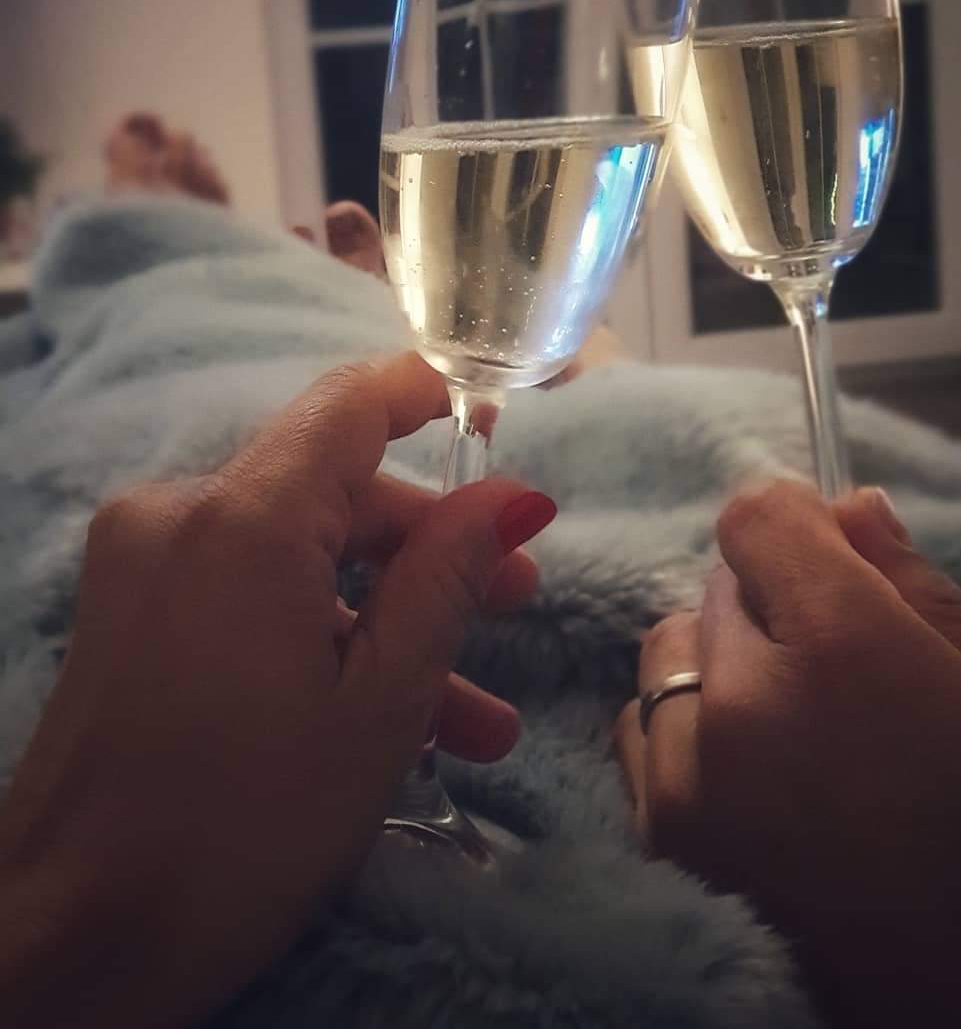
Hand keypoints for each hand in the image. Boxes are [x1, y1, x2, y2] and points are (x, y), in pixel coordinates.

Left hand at [0, 355, 555, 1028]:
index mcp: (245, 518)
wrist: (65, 941)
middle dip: (429, 546)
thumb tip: (512, 496)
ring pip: (295, 558)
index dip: (427, 396)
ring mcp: (144, 565)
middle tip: (517, 600)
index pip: (349, 405)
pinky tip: (389, 723)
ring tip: (477, 718)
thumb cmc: (245, 824)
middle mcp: (182, 514)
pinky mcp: (128, 616)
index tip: (496, 421)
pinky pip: (246, 597)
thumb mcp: (378, 705)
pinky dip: (318, 638)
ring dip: (386, 618)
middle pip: (330, 490)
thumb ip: (447, 579)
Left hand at [616, 481, 960, 1028]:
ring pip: (671, 651)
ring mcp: (691, 781)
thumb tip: (849, 506)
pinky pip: (644, 730)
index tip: (834, 553)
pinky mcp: (668, 844)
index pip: (756, 518)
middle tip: (843, 663)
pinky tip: (757, 770)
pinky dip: (687, 727)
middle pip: (720, 586)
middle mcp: (743, 704)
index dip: (799, 524)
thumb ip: (922, 591)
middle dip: (776, 600)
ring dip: (724, 661)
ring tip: (798, 722)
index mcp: (844, 651)